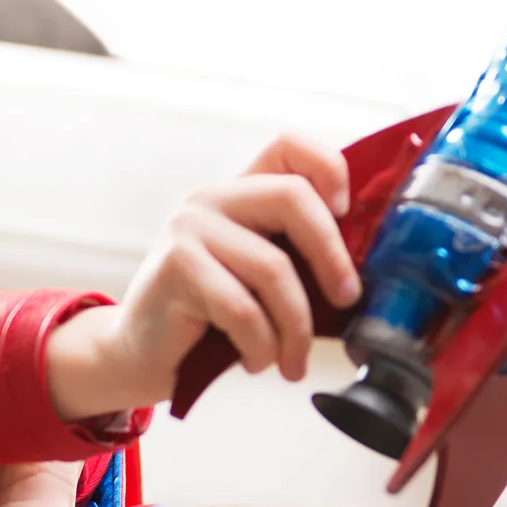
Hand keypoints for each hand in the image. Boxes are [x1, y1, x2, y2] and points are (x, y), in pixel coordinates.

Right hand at [45, 133, 361, 416]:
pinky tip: (258, 362)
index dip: (329, 167)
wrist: (140, 356)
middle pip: (294, 198)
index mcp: (240, 192)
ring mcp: (190, 228)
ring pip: (274, 268)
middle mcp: (212, 198)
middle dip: (332, 256)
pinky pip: (243, 308)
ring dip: (296, 328)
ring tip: (292, 362)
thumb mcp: (260, 279)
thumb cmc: (212, 320)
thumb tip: (365, 274)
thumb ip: (298, 258)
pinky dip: (262, 346)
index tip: (346, 214)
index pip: (289, 144)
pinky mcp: (176, 266)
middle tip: (346, 301)